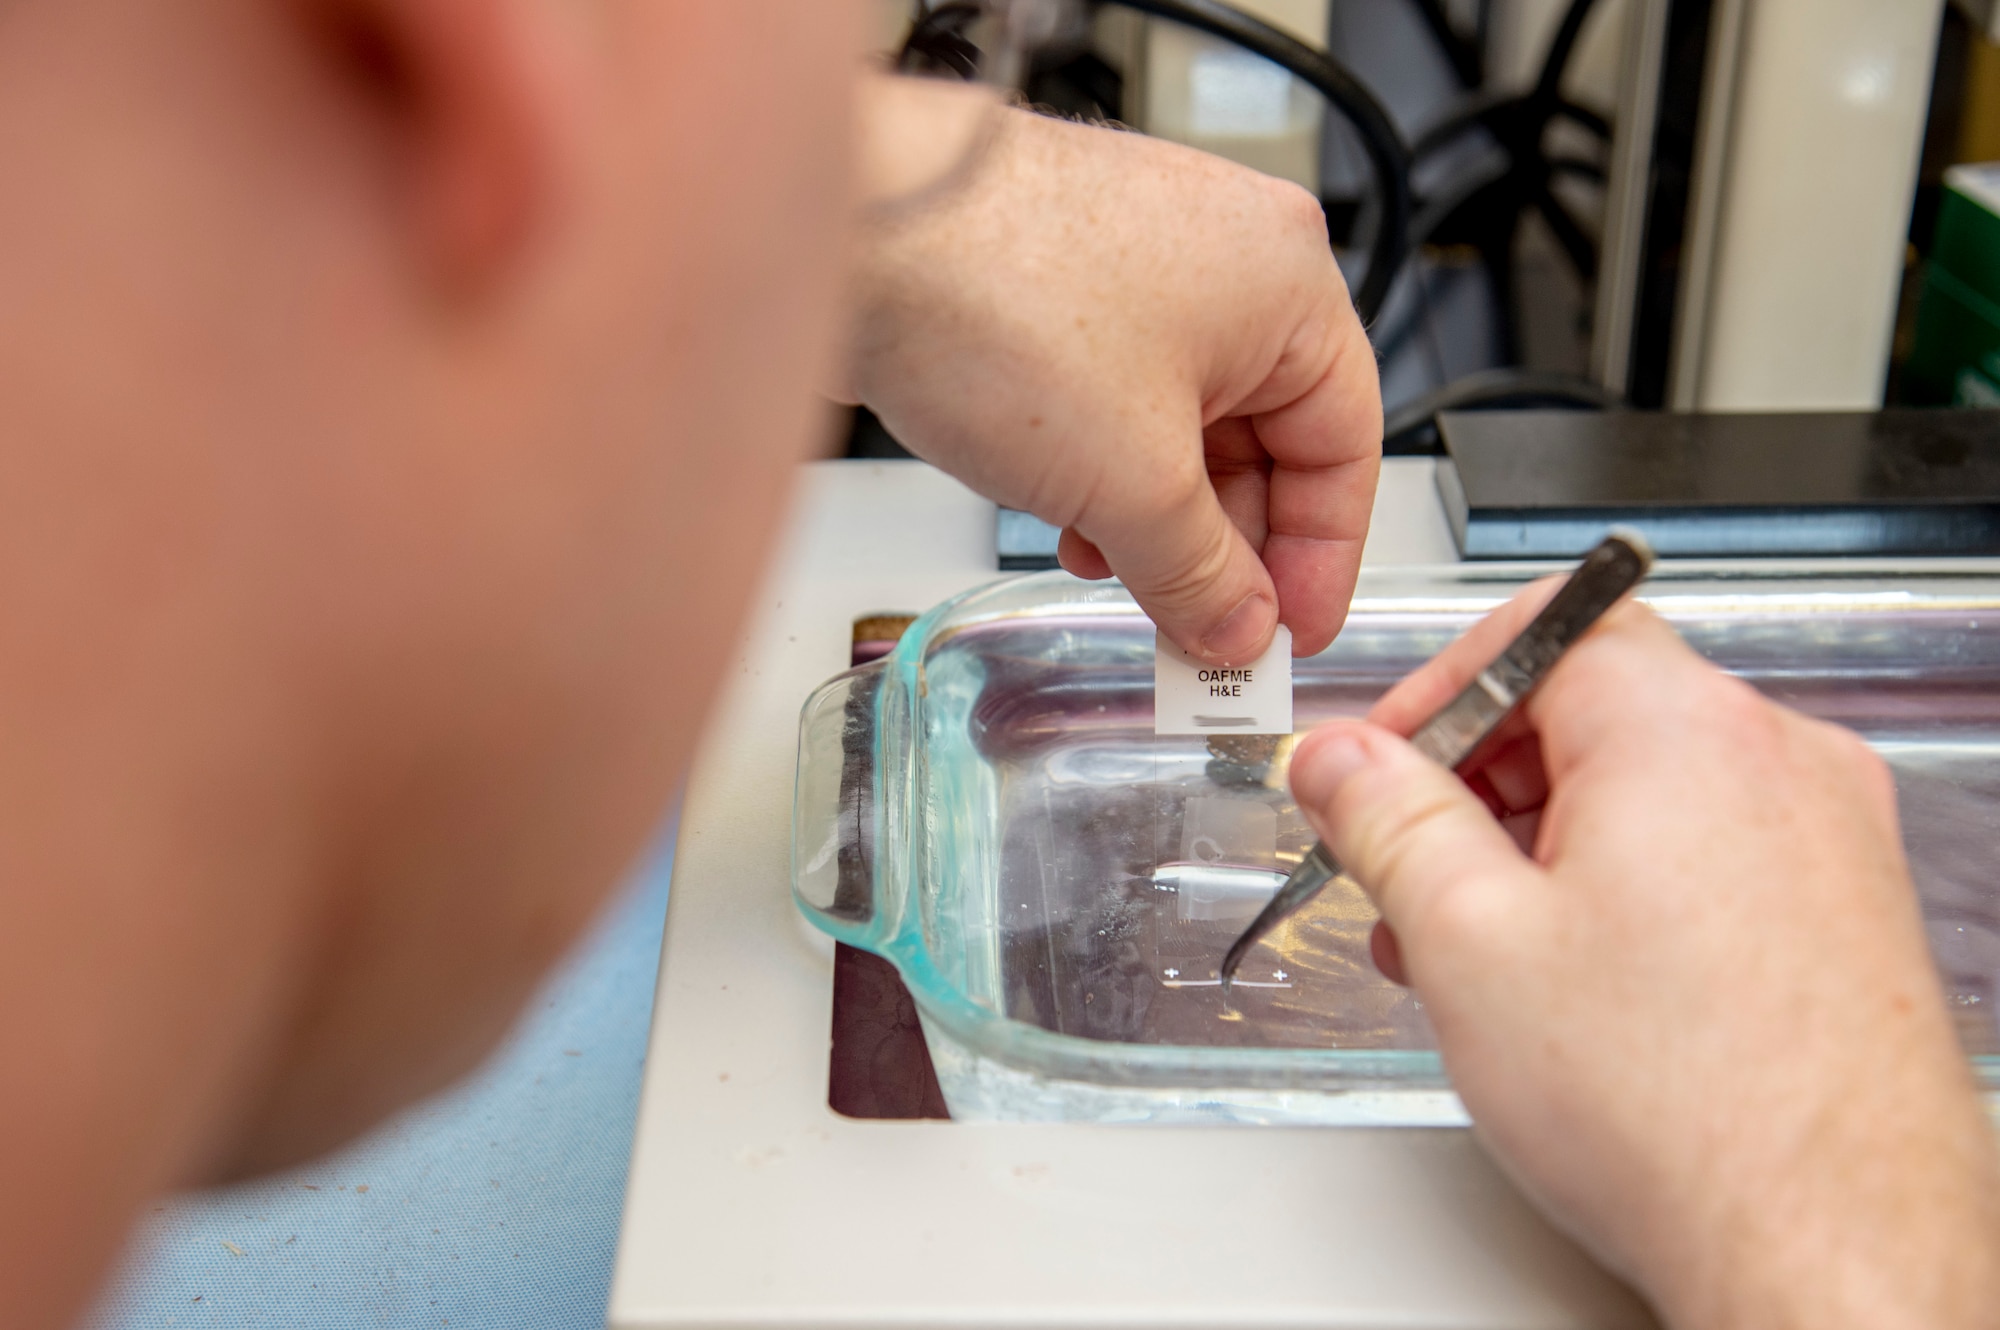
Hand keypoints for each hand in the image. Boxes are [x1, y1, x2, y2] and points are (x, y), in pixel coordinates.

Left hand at [839, 77, 1380, 662]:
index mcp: (1286, 282)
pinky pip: (1120, 398)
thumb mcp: (1131, 482)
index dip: (1321, 561)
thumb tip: (1236, 629)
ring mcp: (1140, 261)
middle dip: (1228, 548)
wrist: (851, 234)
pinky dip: (1107, 471)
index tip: (1286, 637)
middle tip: (1202, 636)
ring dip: (1159, 519)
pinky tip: (1071, 524)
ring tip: (1126, 585)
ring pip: (1187, 425)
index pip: (1345, 447)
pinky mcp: (1065, 279)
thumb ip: (1200, 574)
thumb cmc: (994, 297)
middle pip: (1266, 440)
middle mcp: (1225, 257)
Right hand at [1288, 589, 1999, 1328]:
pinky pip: (1707, 850)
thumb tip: (1339, 758)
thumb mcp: (1467, 943)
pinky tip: (1570, 986)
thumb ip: (1385, 820)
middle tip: (1409, 872)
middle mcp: (1780, 761)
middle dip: (1476, 783)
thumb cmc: (1683, 1114)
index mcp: (1685, 732)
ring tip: (1479, 954)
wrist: (1836, 1253)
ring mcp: (1829, 837)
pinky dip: (1620, 886)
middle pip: (1591, 705)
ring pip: (1646, 786)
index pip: (1541, 629)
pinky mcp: (1845, 911)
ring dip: (1540, 844)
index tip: (1378, 768)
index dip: (1435, 692)